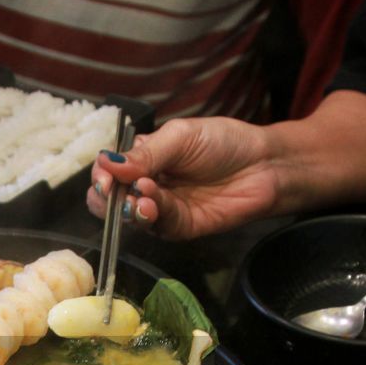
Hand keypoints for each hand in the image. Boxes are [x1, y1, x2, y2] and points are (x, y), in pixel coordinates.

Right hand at [88, 116, 277, 239]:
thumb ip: (145, 154)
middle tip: (111, 191)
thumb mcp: (180, 137)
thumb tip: (107, 164)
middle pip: (110, 200)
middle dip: (105, 198)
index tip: (104, 177)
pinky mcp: (179, 227)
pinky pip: (157, 225)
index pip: (109, 171)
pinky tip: (151, 203)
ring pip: (129, 217)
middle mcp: (148, 185)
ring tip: (139, 197)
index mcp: (144, 158)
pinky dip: (150, 215)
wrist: (265, 165)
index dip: (101, 175)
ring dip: (128, 208)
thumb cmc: (225, 143)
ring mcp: (163, 208)